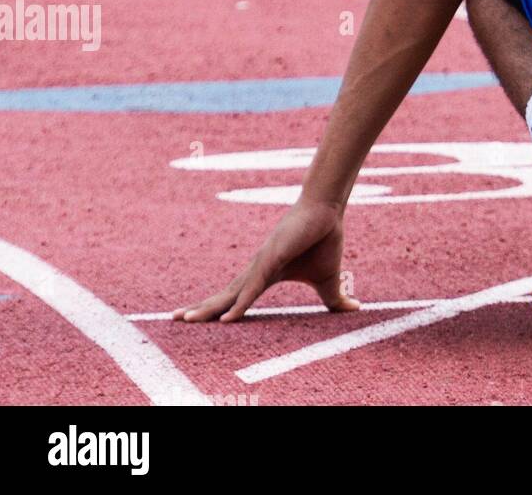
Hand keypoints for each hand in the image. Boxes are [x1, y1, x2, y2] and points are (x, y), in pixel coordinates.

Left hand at [172, 200, 358, 322]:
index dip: (218, 308)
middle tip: (176, 319)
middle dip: (200, 308)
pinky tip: (228, 318)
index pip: (236, 296)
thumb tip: (355, 309)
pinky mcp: (271, 258)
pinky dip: (239, 304)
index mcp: (266, 275)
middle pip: (224, 295)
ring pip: (231, 293)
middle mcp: (257, 270)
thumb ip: (335, 299)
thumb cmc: (324, 239)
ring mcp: (261, 264)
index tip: (196, 319)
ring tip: (188, 320)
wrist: (329, 211)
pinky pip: (252, 287)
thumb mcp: (328, 280)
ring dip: (210, 308)